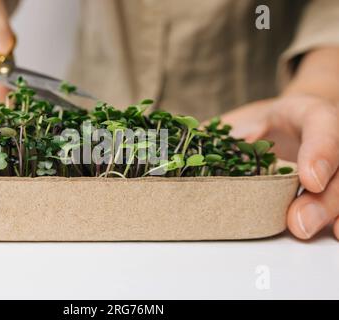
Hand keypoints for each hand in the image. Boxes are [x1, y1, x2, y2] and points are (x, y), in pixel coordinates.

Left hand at [222, 94, 338, 239]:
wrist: (284, 122)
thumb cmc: (261, 122)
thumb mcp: (242, 117)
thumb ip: (218, 132)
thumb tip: (177, 153)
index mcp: (306, 113)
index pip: (322, 123)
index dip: (320, 151)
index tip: (308, 179)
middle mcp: (327, 138)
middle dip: (322, 199)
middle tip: (297, 222)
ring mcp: (332, 163)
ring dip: (328, 213)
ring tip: (307, 232)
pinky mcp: (328, 184)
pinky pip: (338, 200)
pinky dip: (335, 218)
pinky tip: (332, 234)